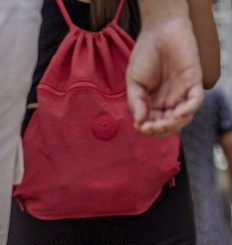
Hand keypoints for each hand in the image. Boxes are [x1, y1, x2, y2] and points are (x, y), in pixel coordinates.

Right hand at [126, 10, 202, 134]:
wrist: (159, 31)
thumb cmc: (145, 54)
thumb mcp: (133, 82)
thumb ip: (136, 102)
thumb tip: (138, 122)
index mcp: (154, 100)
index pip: (154, 122)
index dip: (148, 128)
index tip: (139, 126)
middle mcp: (169, 99)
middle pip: (169, 123)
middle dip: (160, 129)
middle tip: (150, 127)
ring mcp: (182, 91)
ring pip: (184, 117)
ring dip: (173, 125)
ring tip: (161, 123)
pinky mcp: (194, 82)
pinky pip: (195, 101)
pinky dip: (188, 111)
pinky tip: (177, 114)